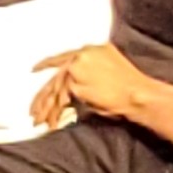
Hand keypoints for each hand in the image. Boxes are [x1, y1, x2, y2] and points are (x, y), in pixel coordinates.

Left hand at [32, 43, 151, 127]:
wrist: (138, 93)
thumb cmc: (130, 89)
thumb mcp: (110, 72)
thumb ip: (90, 74)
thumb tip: (71, 90)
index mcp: (93, 49)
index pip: (64, 57)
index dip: (47, 63)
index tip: (35, 69)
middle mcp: (83, 54)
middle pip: (56, 76)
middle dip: (43, 97)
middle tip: (34, 111)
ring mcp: (78, 68)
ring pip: (56, 88)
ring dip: (48, 108)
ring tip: (42, 122)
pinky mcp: (77, 83)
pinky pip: (61, 99)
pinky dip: (55, 112)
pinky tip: (53, 123)